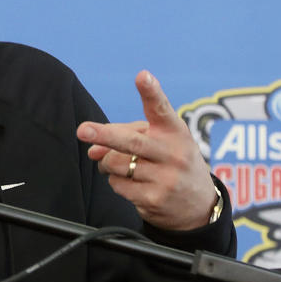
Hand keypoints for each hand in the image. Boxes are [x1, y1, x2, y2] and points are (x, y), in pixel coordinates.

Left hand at [77, 70, 216, 230]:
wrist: (198, 205)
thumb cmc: (171, 161)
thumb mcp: (160, 141)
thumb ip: (125, 134)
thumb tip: (92, 149)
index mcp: (174, 131)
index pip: (161, 109)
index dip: (151, 92)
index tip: (142, 76)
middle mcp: (173, 154)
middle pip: (132, 142)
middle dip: (105, 135)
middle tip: (82, 130)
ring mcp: (166, 179)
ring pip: (116, 164)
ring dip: (107, 163)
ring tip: (120, 164)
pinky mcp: (155, 199)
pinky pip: (118, 185)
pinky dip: (116, 181)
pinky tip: (133, 183)